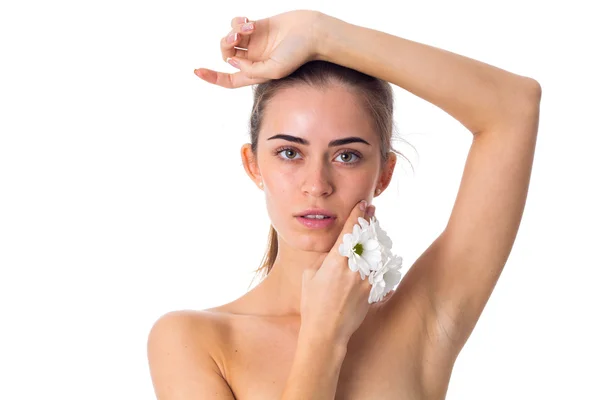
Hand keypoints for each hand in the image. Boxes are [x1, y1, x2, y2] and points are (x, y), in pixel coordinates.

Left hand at [194, 10, 323, 88]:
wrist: (313, 32)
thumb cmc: (299, 54)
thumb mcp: (274, 70)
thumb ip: (251, 70)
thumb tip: (232, 61)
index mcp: (256, 74)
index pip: (229, 79)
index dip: (213, 77)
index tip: (197, 71)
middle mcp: (253, 59)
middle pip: (226, 54)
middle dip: (226, 43)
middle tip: (238, 35)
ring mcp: (255, 42)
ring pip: (231, 38)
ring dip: (233, 30)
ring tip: (247, 26)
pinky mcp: (258, 27)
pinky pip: (237, 24)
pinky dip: (238, 21)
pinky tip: (249, 20)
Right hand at [299, 200, 376, 345]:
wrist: (326, 332)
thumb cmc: (313, 304)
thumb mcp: (310, 276)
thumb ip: (323, 261)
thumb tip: (332, 253)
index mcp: (335, 261)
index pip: (349, 231)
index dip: (357, 215)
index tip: (363, 204)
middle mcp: (353, 268)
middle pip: (366, 239)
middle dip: (369, 223)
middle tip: (373, 211)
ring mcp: (364, 280)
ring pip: (375, 253)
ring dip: (375, 241)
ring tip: (375, 232)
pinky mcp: (371, 292)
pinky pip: (377, 271)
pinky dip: (378, 261)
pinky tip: (379, 256)